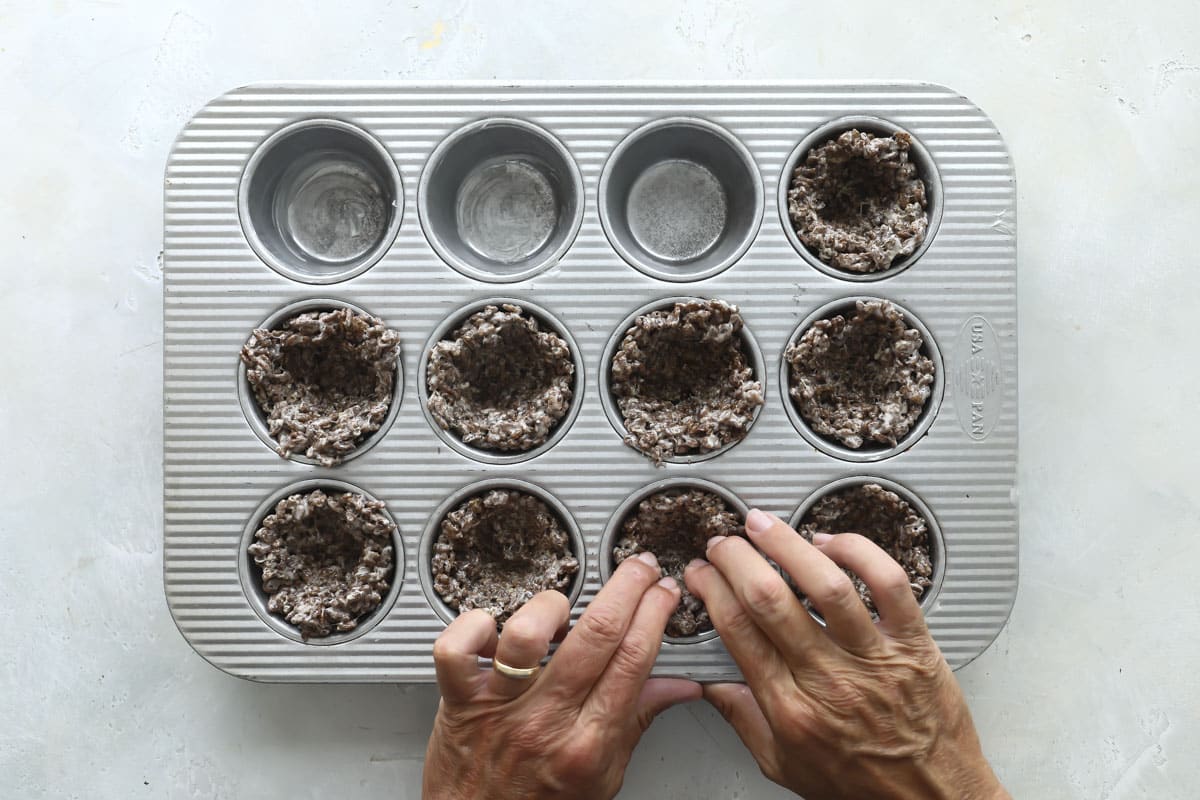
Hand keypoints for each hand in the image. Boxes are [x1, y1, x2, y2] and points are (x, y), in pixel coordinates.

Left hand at [423, 552, 701, 799]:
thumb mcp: (605, 776)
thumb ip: (638, 720)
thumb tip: (680, 685)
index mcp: (589, 741)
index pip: (634, 660)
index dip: (655, 613)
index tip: (664, 592)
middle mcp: (546, 720)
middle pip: (596, 635)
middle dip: (628, 587)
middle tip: (639, 567)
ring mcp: (500, 707)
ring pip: (525, 635)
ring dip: (551, 606)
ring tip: (562, 607)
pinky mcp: (459, 701)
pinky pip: (454, 651)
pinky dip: (471, 625)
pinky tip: (494, 624)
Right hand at [685, 510, 1008, 799]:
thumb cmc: (863, 784)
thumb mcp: (783, 765)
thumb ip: (742, 719)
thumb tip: (708, 680)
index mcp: (790, 707)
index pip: (738, 630)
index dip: (711, 590)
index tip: (701, 574)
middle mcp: (829, 679)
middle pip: (770, 600)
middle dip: (736, 559)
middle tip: (722, 543)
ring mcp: (874, 657)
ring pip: (826, 585)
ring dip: (786, 545)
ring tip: (763, 525)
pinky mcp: (914, 642)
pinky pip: (889, 584)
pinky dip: (859, 552)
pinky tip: (830, 542)